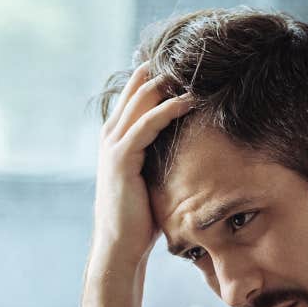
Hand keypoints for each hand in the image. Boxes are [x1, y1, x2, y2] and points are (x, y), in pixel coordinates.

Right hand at [92, 60, 195, 270]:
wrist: (120, 245)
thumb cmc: (140, 218)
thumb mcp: (153, 178)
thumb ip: (162, 157)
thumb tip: (195, 148)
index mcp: (117, 137)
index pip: (137, 94)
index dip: (159, 78)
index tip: (189, 69)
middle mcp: (111, 134)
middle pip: (137, 88)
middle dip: (165, 72)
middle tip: (195, 62)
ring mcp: (113, 144)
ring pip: (141, 100)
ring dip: (169, 84)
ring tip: (196, 73)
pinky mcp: (121, 157)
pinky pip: (147, 123)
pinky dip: (168, 109)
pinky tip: (188, 101)